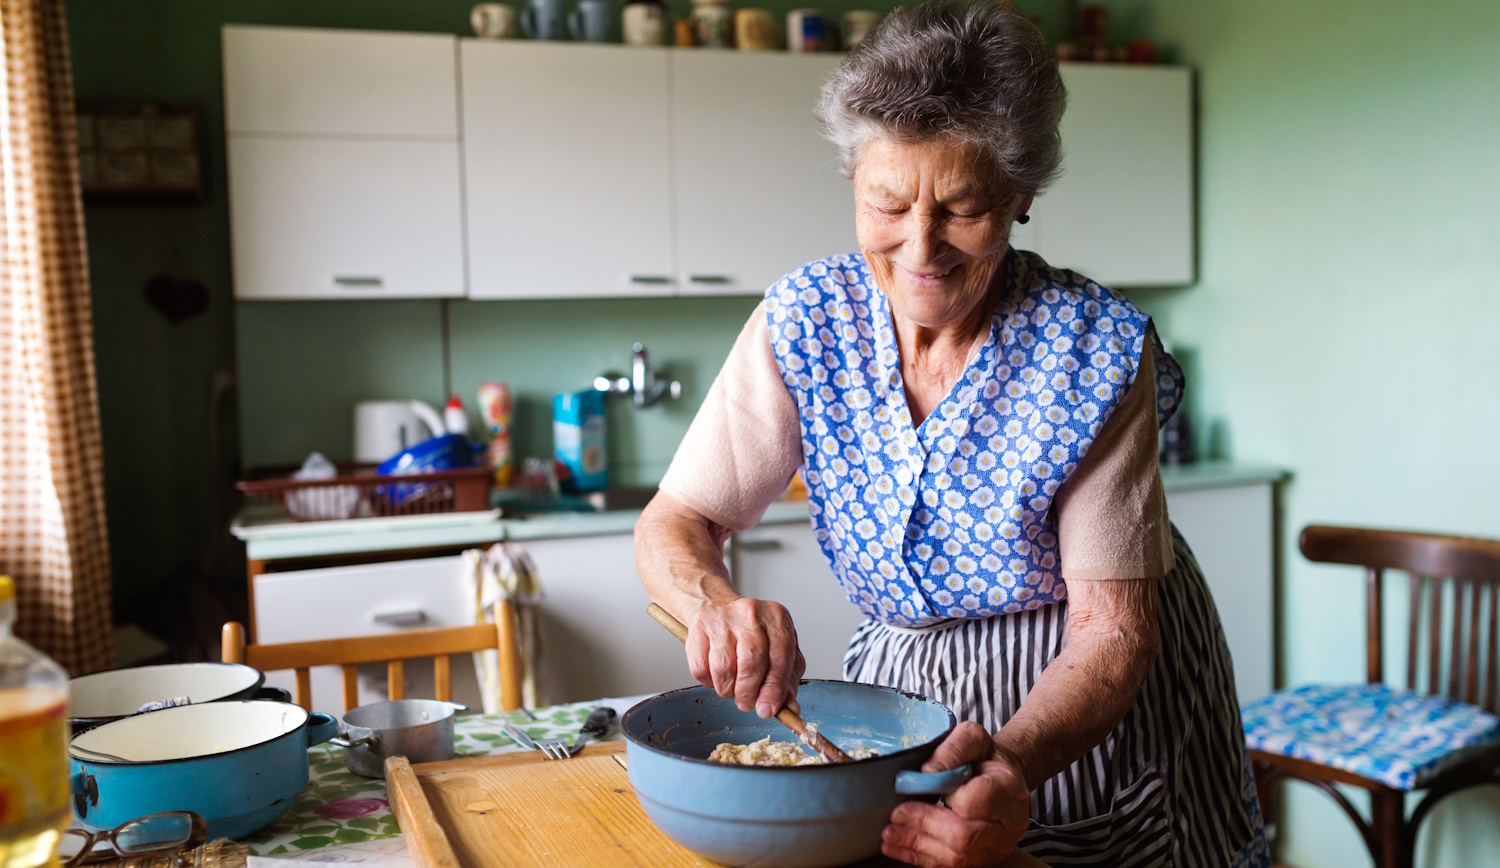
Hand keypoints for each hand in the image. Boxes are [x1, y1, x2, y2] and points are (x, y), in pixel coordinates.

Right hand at [686, 597, 805, 717]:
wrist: (720, 608)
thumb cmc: (754, 633)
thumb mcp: (779, 650)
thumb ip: (787, 680)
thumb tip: (790, 708)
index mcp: (777, 618)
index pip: (780, 658)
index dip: (774, 689)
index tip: (768, 709)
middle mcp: (751, 614)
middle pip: (751, 662)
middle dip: (749, 692)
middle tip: (747, 703)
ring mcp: (723, 619)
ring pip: (723, 667)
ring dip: (728, 689)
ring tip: (733, 687)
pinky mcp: (698, 627)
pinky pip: (700, 668)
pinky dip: (709, 682)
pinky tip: (717, 675)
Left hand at [883, 722, 1030, 866]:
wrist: (1000, 778)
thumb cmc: (984, 757)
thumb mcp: (971, 738)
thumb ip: (952, 750)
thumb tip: (928, 773)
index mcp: (1008, 788)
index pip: (977, 800)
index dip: (947, 796)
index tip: (920, 786)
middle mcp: (1008, 823)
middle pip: (965, 835)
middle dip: (925, 825)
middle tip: (896, 814)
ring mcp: (997, 846)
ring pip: (957, 857)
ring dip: (918, 845)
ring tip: (890, 834)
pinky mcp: (982, 859)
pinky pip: (950, 866)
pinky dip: (920, 858)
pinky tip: (898, 847)